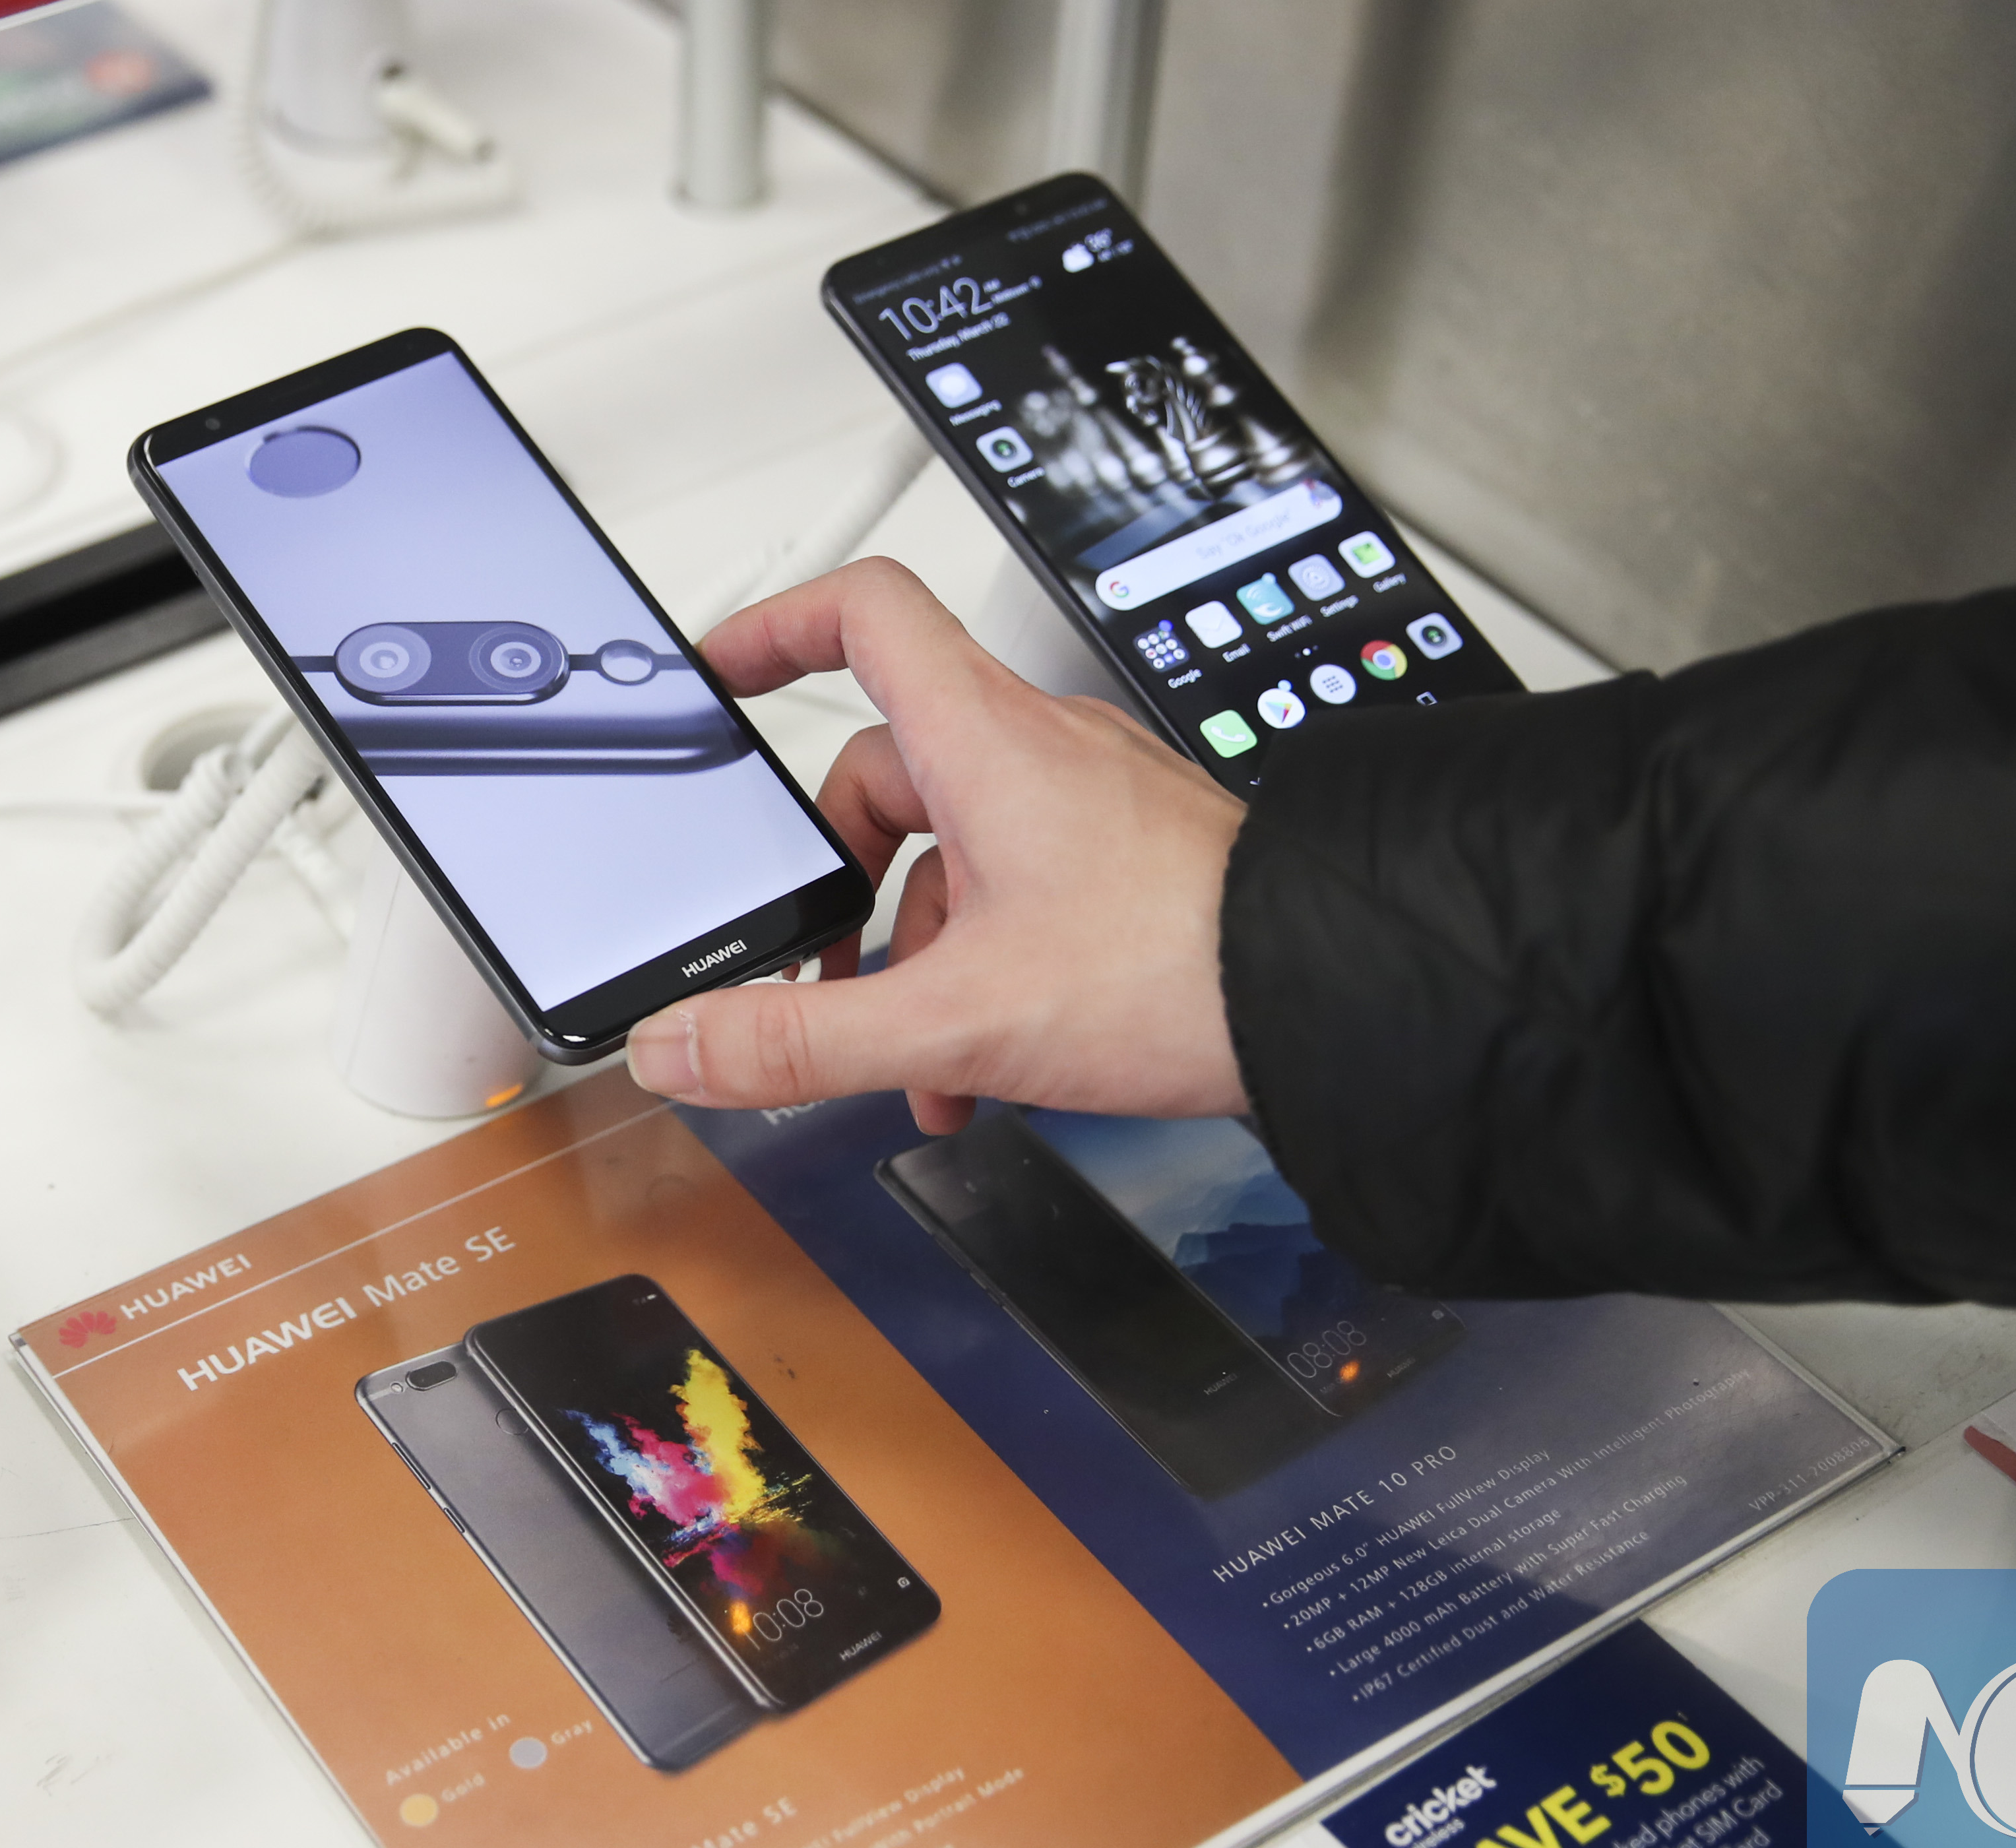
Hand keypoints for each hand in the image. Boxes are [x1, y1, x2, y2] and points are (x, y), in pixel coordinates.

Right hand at [625, 558, 1250, 1132]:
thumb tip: (682, 1044)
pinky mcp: (1130, 860)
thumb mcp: (956, 1018)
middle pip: (887, 771)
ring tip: (916, 1059)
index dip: (777, 625)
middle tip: (824, 971)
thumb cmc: (1183, 968)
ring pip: (954, 851)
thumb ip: (803, 1039)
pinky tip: (984, 1066)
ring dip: (914, 955)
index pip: (863, 613)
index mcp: (986, 741)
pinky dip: (979, 968)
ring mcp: (1090, 802)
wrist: (1333, 995)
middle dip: (844, 888)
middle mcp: (1040, 751)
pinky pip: (1018, 890)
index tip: (723, 670)